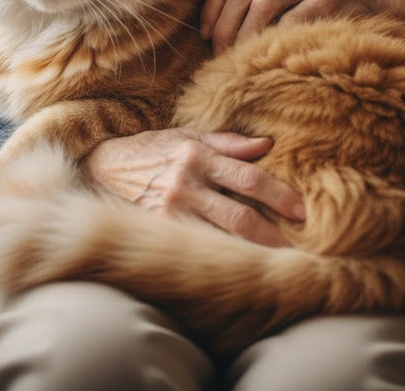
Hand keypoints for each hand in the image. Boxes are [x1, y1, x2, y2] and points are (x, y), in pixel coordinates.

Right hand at [79, 128, 304, 246]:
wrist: (102, 168)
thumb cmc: (152, 150)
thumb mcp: (187, 136)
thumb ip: (228, 142)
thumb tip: (267, 144)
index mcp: (198, 156)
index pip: (249, 177)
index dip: (279, 195)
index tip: (303, 210)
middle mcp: (186, 184)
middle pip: (240, 215)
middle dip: (274, 233)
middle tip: (301, 246)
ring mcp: (171, 212)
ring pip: (221, 237)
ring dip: (252, 252)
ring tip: (279, 264)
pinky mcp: (158, 232)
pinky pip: (197, 248)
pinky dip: (220, 258)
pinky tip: (240, 269)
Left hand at [201, 0, 404, 53]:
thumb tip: (214, 20)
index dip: (211, 9)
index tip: (204, 36)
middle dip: (224, 27)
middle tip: (219, 55)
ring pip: (260, 6)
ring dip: (243, 36)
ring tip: (238, 59)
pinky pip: (290, 21)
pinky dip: (273, 40)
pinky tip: (269, 56)